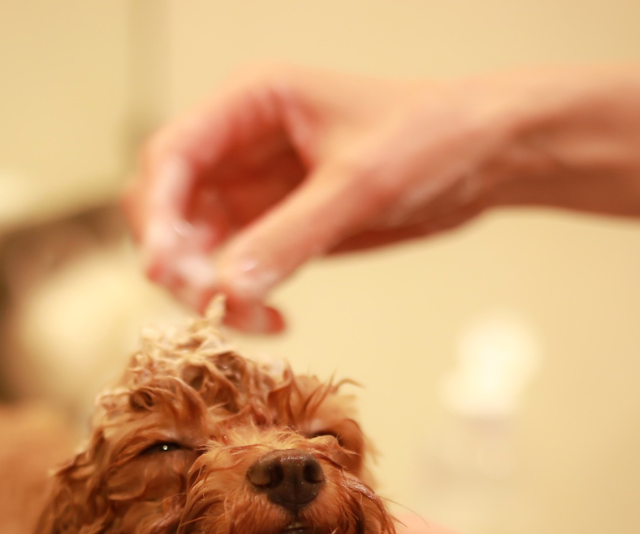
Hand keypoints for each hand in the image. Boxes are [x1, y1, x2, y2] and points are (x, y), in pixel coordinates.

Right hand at [122, 65, 560, 331]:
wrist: (482, 159)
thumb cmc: (429, 137)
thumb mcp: (357, 184)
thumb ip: (290, 236)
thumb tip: (227, 286)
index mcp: (251, 106)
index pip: (170, 156)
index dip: (156, 214)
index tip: (164, 266)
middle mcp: (242, 150)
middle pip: (171, 210)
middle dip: (178, 260)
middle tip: (211, 304)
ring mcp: (258, 196)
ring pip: (198, 252)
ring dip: (210, 292)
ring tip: (252, 321)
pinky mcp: (280, 233)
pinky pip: (238, 275)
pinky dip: (242, 303)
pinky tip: (273, 320)